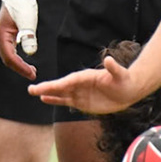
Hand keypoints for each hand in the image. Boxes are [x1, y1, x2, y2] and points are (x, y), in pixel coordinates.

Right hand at [0, 0, 38, 77]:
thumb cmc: (23, 5)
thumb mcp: (28, 20)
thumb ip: (28, 37)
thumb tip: (30, 53)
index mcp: (1, 35)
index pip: (9, 57)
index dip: (21, 67)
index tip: (32, 73)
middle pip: (7, 59)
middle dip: (20, 68)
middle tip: (33, 74)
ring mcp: (2, 36)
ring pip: (9, 56)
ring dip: (19, 64)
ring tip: (32, 70)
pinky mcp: (7, 35)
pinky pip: (11, 50)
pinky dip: (18, 58)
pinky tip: (26, 60)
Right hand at [29, 53, 148, 114]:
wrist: (129, 89)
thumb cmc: (125, 80)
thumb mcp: (120, 74)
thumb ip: (113, 68)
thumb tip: (109, 59)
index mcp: (86, 77)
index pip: (68, 81)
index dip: (56, 85)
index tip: (45, 88)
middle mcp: (80, 84)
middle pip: (61, 87)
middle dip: (46, 88)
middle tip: (31, 90)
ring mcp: (80, 92)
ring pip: (61, 93)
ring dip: (48, 93)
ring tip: (34, 93)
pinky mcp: (82, 101)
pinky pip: (66, 100)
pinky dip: (55, 100)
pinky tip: (45, 99)